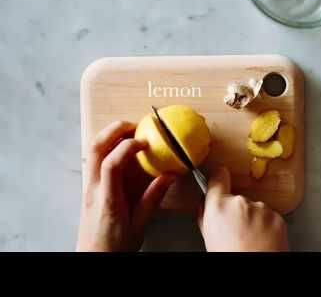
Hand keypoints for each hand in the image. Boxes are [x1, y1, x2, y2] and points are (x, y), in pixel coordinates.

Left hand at [76, 121, 175, 251]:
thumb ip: (153, 199)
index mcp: (108, 199)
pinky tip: (120, 149)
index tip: (144, 143)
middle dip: (114, 130)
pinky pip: (93, 158)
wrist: (92, 259)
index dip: (127, 147)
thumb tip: (169, 176)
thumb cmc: (113, 247)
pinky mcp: (88, 187)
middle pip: (95, 148)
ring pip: (91, 151)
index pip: (111, 164)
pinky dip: (106, 146)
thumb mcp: (139, 225)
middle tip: (134, 125)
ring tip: (129, 132)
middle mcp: (93, 189)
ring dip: (109, 135)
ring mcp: (88, 186)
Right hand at [197, 167, 288, 251]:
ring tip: (251, 241)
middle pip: (236, 199)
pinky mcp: (277, 217)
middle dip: (237, 211)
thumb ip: (205, 217)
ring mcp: (261, 208)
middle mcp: (240, 202)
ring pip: (255, 208)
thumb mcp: (208, 239)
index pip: (217, 178)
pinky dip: (267, 227)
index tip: (220, 177)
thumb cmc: (230, 256)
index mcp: (218, 207)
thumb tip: (204, 205)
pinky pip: (269, 217)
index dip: (218, 179)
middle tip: (236, 232)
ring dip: (253, 220)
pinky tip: (262, 242)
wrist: (256, 269)